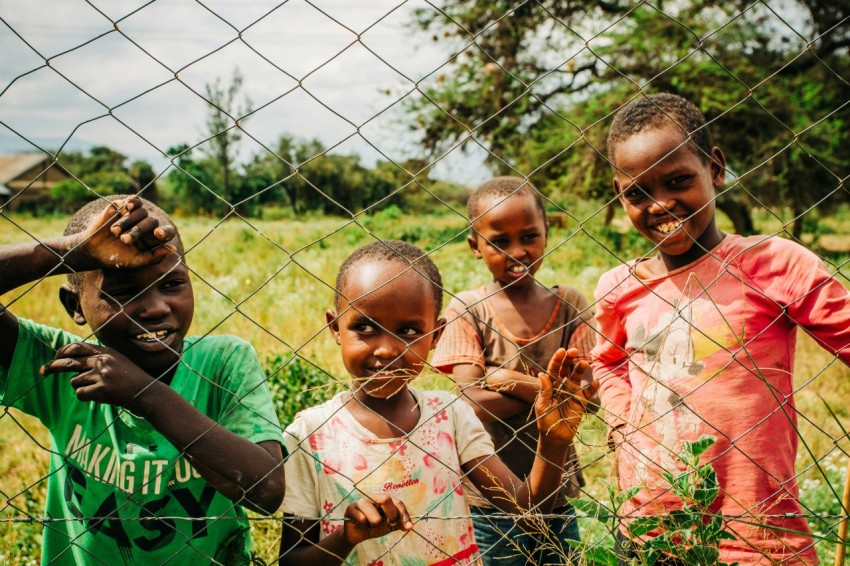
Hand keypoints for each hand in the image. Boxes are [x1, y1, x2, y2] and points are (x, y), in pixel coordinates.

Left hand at [40, 342, 156, 410]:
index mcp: (106, 352)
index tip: (55, 357)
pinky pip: (81, 394)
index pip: (77, 347)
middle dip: (53, 367)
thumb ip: (98, 359)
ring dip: (83, 387)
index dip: (62, 352)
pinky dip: (87, 397)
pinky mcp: (102, 389)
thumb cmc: (131, 379)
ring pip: (76, 382)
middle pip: (69, 362)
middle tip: (42, 372)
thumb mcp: (117, 361)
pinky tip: (101, 396)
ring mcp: (102, 374)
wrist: (147, 392)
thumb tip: (72, 361)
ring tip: (100, 389)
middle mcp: (103, 360)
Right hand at [71, 195, 176, 271]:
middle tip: (124, 240)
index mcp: (153, 239)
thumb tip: (173, 250)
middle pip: (152, 221)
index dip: (165, 232)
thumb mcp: (136, 261)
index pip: (167, 232)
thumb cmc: (117, 258)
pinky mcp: (123, 206)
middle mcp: (146, 225)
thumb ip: (154, 257)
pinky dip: (132, 202)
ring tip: (115, 232)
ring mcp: (135, 215)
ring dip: (129, 221)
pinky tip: (128, 207)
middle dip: (138, 230)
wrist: (93, 250)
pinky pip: (134, 200)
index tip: (158, 234)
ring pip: (142, 211)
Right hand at [343, 495, 412, 545]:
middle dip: (391, 515)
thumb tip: (409, 526)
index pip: (398, 502)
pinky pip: (361, 518)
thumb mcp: (389, 525)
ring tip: (370, 525)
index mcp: (384, 499)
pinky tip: (360, 525)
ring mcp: (361, 501)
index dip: (404, 515)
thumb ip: (399, 523)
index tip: (408, 527)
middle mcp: (373, 497)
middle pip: (386, 499)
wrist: (357, 534)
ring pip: (374, 514)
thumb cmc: (374, 527)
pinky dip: (364, 525)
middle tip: (390, 524)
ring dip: (375, 523)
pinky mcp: (351, 508)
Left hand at [534, 347, 597, 443]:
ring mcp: (572, 392)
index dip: (557, 359)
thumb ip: (545, 390)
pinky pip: (588, 392)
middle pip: (566, 369)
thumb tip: (543, 374)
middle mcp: (562, 385)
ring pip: (577, 376)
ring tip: (585, 364)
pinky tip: (596, 382)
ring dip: (581, 369)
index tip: (561, 351)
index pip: (554, 369)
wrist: (556, 436)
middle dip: (570, 359)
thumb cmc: (545, 420)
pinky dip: (593, 387)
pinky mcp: (581, 401)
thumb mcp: (542, 405)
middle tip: (574, 351)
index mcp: (550, 385)